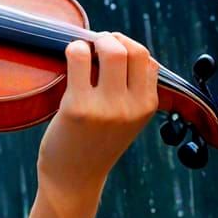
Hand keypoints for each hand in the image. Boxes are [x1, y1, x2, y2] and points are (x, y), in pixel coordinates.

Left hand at [37, 30, 159, 198]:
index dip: (128, 46)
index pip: (148, 61)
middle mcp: (131, 106)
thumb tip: (115, 47)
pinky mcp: (77, 107)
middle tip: (94, 43)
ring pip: (110, 51)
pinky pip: (78, 59)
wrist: (73, 179)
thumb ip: (129, 91)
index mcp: (147, 107)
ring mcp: (106, 107)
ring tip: (80, 49)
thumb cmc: (93, 144)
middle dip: (111, 39)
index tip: (111, 47)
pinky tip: (68, 55)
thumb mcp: (125, 119)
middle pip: (132, 50)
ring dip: (93, 42)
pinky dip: (74, 49)